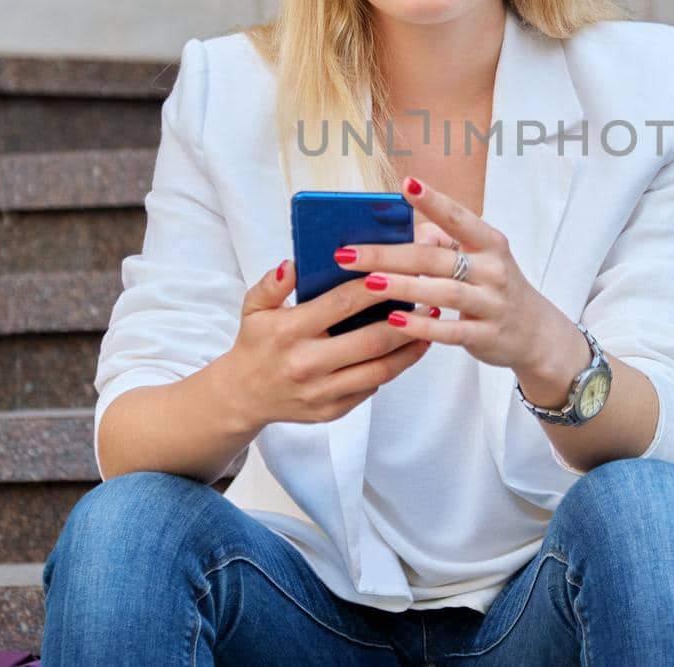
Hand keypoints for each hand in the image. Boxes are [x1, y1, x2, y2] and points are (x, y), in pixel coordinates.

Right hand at [217, 257, 430, 430]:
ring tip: (430, 324)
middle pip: (371, 340)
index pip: (343, 304)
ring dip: (410, 347)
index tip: (402, 271)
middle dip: (406, 319)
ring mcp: (321, 392)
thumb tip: (294, 263)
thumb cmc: (256, 343)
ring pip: (380, 369)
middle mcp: (307, 364)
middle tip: (429, 299)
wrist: (243, 396)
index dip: (376, 287)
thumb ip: (273, 283)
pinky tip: (410, 349)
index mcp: (289, 331)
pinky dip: (395, 368)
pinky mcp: (332, 411)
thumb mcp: (254, 308)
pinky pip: (372, 388)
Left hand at [332, 175, 573, 377]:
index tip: (405, 183)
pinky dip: (421, 326)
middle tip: (348, 253)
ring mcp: (491, 303)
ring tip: (368, 283)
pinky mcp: (486, 335)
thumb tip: (401, 234)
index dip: (433, 200)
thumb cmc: (493, 286)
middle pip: (435, 258)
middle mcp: (493, 269)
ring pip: (443, 293)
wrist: (534, 332)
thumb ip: (442, 243)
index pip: (458, 216)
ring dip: (403, 287)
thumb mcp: (479, 258)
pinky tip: (394, 321)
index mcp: (489, 242)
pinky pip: (450, 331)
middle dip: (389, 255)